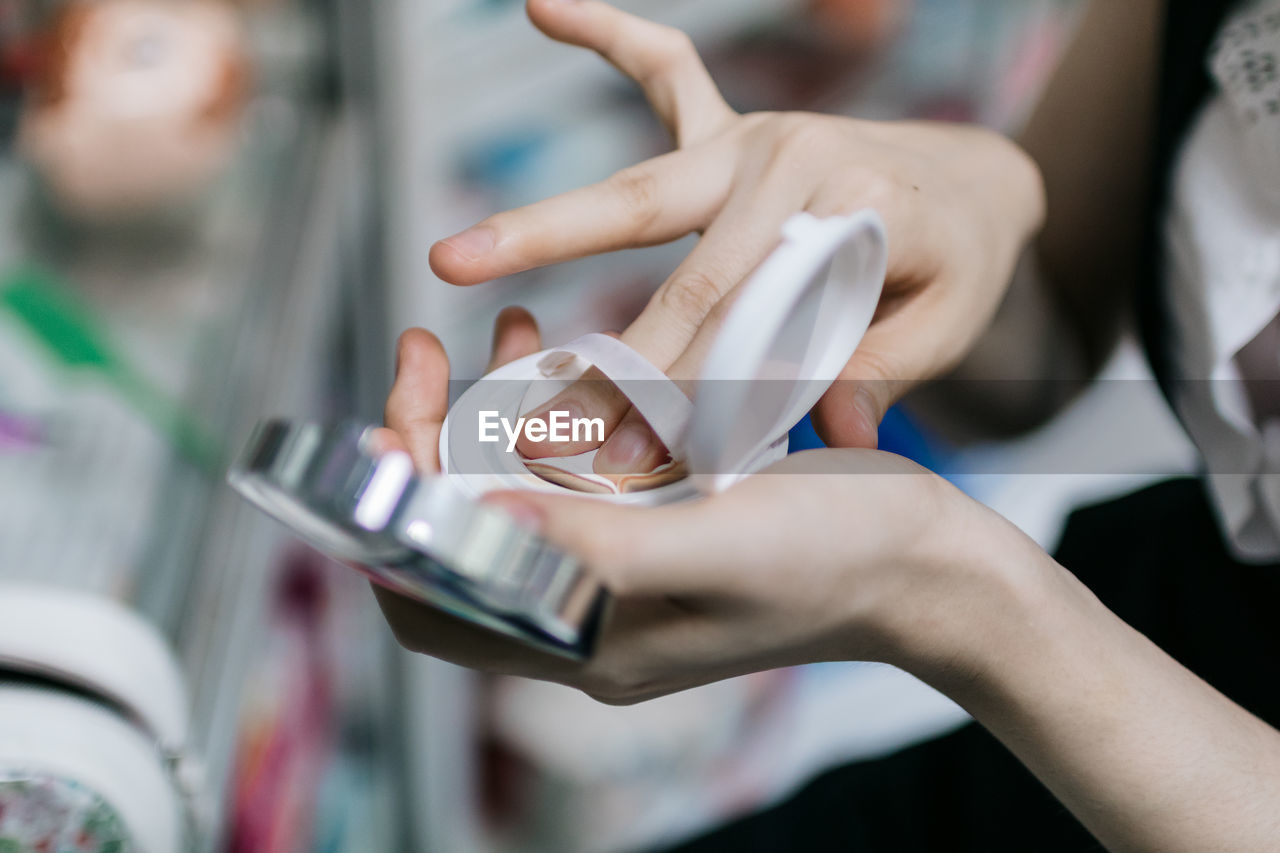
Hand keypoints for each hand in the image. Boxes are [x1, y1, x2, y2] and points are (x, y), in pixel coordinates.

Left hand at [372, 315, 1022, 701]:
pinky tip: (567, 352)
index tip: (379, 430)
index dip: (390, 521)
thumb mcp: (717, 549)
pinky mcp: (656, 531)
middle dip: (431, 440)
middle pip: (464, 535)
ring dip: (492, 413)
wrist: (928, 562)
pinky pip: (576, 475)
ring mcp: (621, 571)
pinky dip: (556, 413)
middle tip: (426, 350)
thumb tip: (476, 522)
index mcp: (588, 641)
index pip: (437, 600)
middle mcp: (589, 614)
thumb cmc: (838, 561)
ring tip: (509, 328)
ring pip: (517, 494)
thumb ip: (599, 547)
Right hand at [429, 0, 1044, 476]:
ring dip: (547, 226)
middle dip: (602, 331)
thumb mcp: (944, 328)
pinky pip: (665, 70)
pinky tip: (544, 6)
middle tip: (526, 377)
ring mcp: (755, 136)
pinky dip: (607, 35)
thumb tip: (836, 436)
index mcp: (849, 207)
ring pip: (640, 184)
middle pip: (675, 250)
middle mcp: (791, 158)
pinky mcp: (731, 129)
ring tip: (455, 258)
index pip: (745, 310)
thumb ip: (880, 374)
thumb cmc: (956, 266)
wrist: (972, 187)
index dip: (684, 385)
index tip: (631, 448)